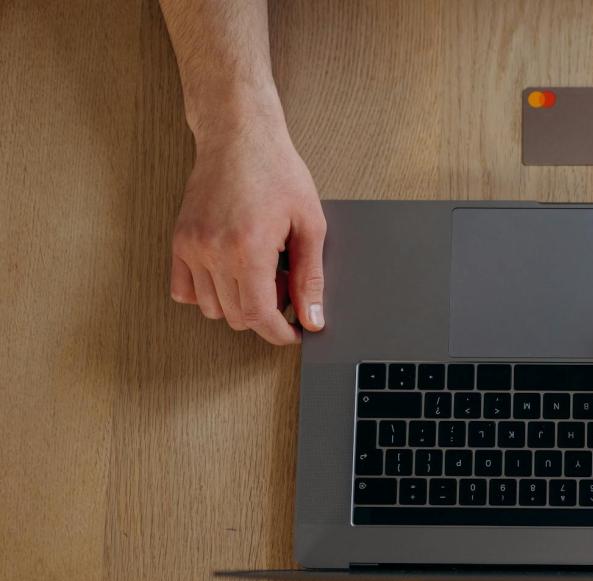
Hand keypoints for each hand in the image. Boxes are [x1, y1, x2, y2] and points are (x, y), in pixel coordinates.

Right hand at [169, 120, 325, 344]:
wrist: (238, 136)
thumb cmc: (278, 172)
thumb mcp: (310, 225)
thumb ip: (311, 277)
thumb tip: (313, 319)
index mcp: (248, 248)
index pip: (259, 316)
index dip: (280, 332)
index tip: (294, 332)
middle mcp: (213, 250)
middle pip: (236, 316)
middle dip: (266, 314)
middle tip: (284, 284)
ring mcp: (191, 246)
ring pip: (212, 308)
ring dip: (238, 304)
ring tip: (260, 273)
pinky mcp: (179, 240)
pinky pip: (185, 290)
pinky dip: (208, 293)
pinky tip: (231, 273)